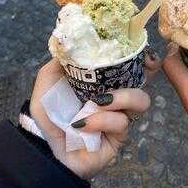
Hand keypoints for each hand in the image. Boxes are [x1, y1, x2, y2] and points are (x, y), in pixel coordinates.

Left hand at [30, 59, 150, 178]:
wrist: (43, 145)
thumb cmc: (48, 112)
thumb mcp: (49, 79)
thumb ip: (63, 60)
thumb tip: (76, 42)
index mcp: (103, 81)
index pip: (130, 66)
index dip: (141, 57)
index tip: (142, 51)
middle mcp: (115, 98)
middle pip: (143, 81)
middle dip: (144, 72)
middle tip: (135, 68)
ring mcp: (119, 117)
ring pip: (140, 100)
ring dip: (122, 97)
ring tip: (100, 101)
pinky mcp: (118, 137)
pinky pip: (121, 122)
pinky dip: (101, 120)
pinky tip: (82, 124)